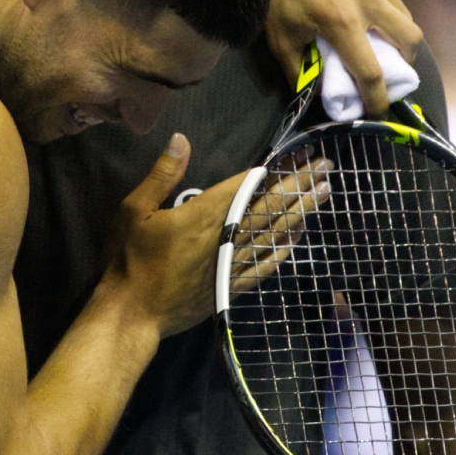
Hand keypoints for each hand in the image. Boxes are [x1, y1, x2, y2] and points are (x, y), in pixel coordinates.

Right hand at [102, 137, 328, 336]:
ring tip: (325, 193)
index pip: (250, 185)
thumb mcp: (134, 209)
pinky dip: (283, 251)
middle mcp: (226, 237)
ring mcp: (231, 264)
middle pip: (271, 206)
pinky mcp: (230, 286)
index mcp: (205, 214)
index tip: (303, 154)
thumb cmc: (128, 259)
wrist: (131, 315)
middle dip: (301, 184)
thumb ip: (162, 174)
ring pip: (275, 233)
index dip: (278, 168)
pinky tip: (298, 239)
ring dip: (302, 211)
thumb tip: (181, 139)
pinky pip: (265, 266)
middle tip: (327, 166)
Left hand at [267, 0, 421, 117]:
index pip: (372, 73)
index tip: (377, 110)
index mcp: (341, 22)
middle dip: (405, 62)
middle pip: (410, 41)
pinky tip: (368, 8)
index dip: (377, 99)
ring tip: (380, 40)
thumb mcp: (279, 37)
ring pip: (405, 14)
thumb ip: (300, 72)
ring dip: (398, 34)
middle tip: (390, 69)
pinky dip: (386, 6)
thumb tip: (316, 98)